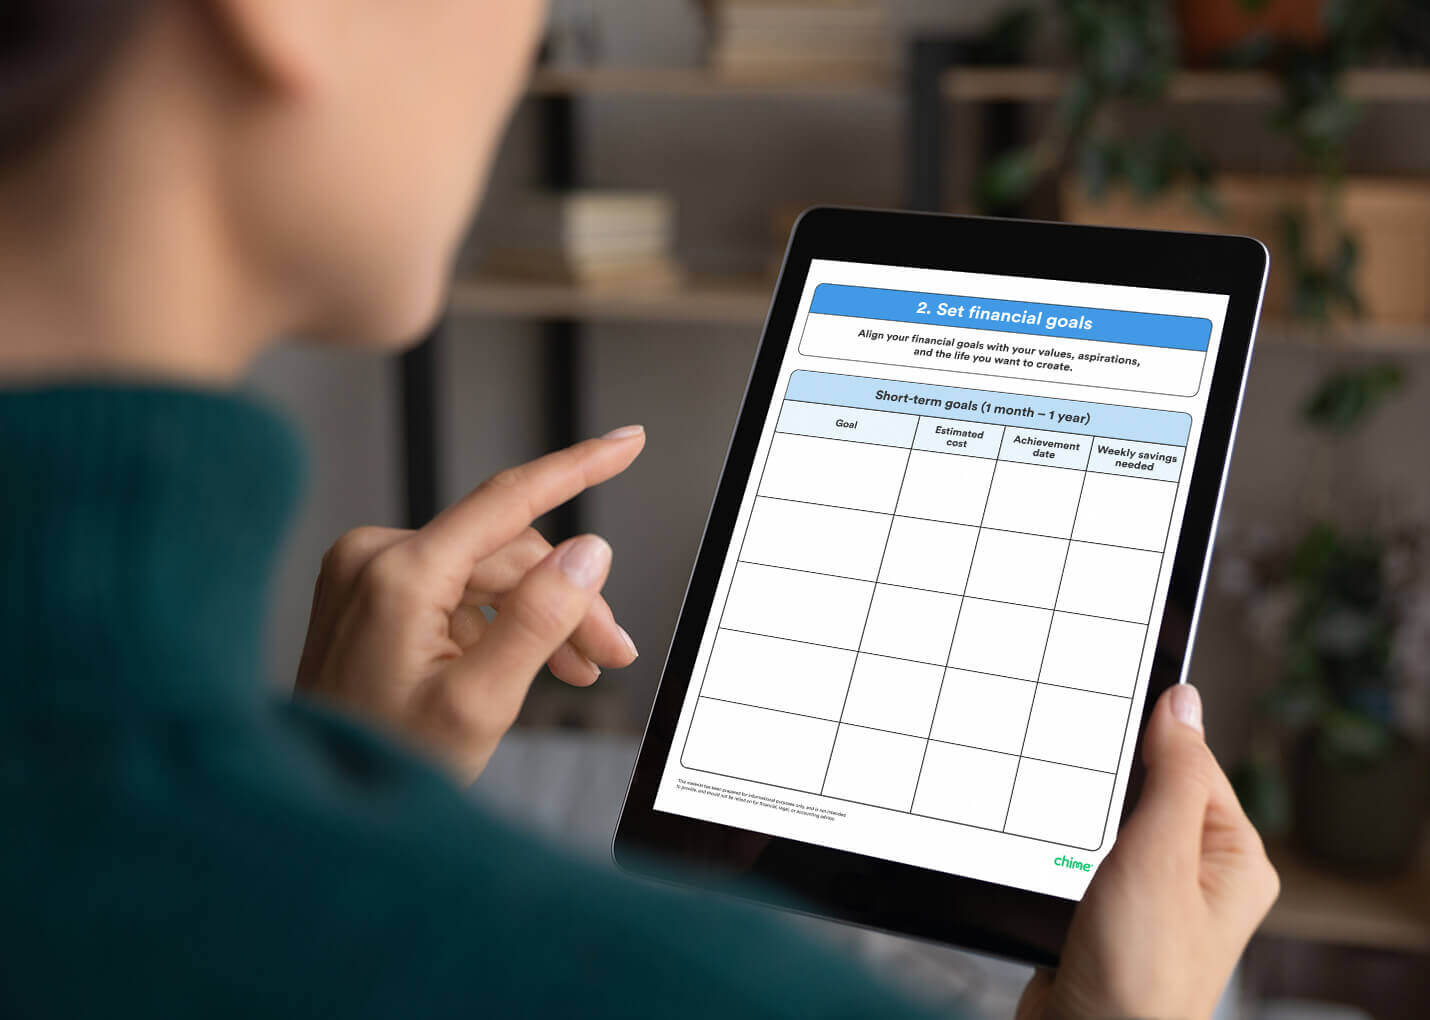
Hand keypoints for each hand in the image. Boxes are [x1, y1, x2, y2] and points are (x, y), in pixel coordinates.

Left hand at [295, 427, 645, 782]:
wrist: (319, 803)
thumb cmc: (386, 762)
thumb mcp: (480, 703)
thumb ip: (539, 620)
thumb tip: (589, 553)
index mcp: (397, 576)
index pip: (507, 500)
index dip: (577, 467)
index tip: (627, 443)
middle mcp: (375, 556)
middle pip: (507, 553)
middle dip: (566, 598)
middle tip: (610, 652)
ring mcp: (368, 572)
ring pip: (488, 572)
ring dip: (539, 614)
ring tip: (578, 669)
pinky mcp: (370, 590)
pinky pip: (456, 587)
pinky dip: (498, 620)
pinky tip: (524, 662)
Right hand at [1017, 684, 1279, 1019]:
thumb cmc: (1137, 975)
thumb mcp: (1158, 857)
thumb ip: (1173, 773)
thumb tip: (1182, 702)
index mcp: (1234, 857)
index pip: (1193, 762)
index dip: (1147, 743)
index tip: (1102, 728)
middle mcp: (1201, 876)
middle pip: (1150, 790)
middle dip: (1108, 790)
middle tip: (1087, 815)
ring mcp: (1154, 896)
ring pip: (1111, 823)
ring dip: (1081, 825)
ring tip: (1073, 852)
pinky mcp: (1111, 912)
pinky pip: (1087, 854)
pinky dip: (1064, 851)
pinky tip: (1054, 864)